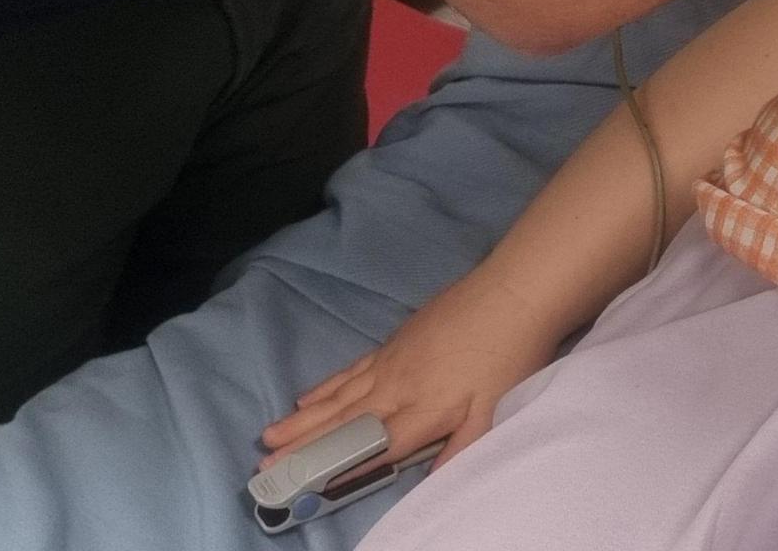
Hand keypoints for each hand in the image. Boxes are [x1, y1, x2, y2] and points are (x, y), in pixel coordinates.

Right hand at [257, 271, 555, 476]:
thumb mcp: (493, 410)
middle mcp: (396, 389)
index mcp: (422, 411)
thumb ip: (461, 449)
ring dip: (303, 420)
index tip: (301, 484)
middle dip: (302, 447)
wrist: (512, 293)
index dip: (338, 468)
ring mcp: (390, 363)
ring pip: (339, 397)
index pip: (373, 448)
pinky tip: (307, 398)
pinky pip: (350, 370)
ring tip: (270, 435)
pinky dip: (326, 387)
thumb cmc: (510, 355)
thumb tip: (432, 482)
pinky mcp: (393, 342)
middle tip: (264, 464)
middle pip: (343, 423)